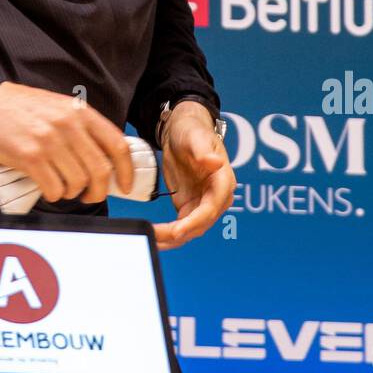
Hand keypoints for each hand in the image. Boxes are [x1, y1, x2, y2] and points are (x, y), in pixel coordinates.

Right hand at [0, 81, 134, 203]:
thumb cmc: (21, 109)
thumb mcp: (59, 108)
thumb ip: (82, 130)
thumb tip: (105, 161)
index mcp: (80, 112)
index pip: (117, 144)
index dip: (127, 170)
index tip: (126, 185)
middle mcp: (68, 125)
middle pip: (100, 170)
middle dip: (99, 190)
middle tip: (90, 195)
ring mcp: (49, 141)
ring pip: (77, 183)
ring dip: (71, 193)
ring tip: (60, 186)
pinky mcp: (29, 157)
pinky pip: (53, 189)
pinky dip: (53, 194)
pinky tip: (46, 186)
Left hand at [154, 102, 235, 249]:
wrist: (182, 132)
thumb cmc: (192, 131)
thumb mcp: (195, 137)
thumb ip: (203, 151)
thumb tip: (215, 162)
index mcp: (223, 181)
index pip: (211, 207)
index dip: (195, 221)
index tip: (177, 230)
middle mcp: (216, 197)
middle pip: (200, 224)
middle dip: (178, 233)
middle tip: (155, 237)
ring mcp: (202, 204)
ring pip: (190, 230)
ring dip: (171, 238)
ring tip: (150, 241)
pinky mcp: (189, 207)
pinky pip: (181, 227)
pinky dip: (168, 234)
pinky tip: (153, 237)